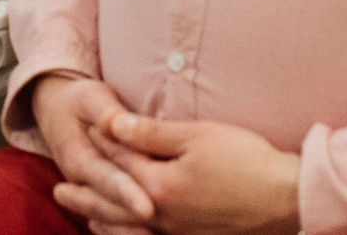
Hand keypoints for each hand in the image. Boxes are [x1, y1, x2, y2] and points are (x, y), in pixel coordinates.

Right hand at [30, 74, 154, 228]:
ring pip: (111, 221)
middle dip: (133, 221)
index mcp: (78, 158)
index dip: (126, 193)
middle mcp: (83, 184)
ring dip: (131, 231)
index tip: (148, 208)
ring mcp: (91, 195)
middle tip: (158, 226)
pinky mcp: (103, 200)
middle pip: (109, 209)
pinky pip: (115, 223)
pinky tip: (154, 234)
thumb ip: (105, 112)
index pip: (105, 179)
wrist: (59, 114)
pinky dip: (130, 231)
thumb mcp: (90, 97)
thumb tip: (118, 123)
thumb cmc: (79, 104)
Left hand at [84, 109, 299, 234]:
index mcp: (159, 186)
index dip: (101, 143)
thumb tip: (111, 123)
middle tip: (58, 188)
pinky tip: (127, 233)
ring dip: (102, 218)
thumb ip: (151, 133)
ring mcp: (179, 233)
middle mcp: (162, 216)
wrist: (288, 200)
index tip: (82, 133)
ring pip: (127, 228)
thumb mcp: (197, 137)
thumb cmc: (247, 163)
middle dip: (84, 192)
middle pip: (112, 202)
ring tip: (83, 213)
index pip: (119, 160)